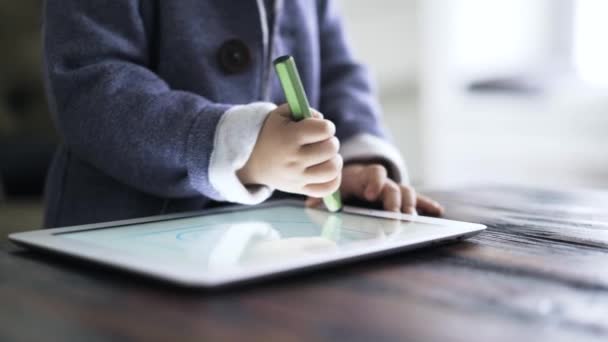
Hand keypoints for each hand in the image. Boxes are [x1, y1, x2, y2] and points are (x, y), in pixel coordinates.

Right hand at [238, 104, 341, 196]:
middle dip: (331, 141)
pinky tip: (326, 169)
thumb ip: (306, 111)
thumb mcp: (282, 114)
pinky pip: (328, 188)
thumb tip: (325, 125)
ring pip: (332, 170)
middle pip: (331, 148)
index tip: (319, 128)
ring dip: (334, 160)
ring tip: (325, 156)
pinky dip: (334, 179)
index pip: (325, 130)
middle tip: (321, 142)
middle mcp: (293, 160)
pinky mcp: (299, 189)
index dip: (327, 127)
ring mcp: (297, 177)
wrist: (252, 161)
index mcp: (289, 137)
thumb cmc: (273, 133)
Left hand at [306, 163, 443, 215]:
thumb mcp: (334, 187)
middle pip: (394, 187)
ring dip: (411, 205)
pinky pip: (418, 200)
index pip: (375, 174)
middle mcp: (383, 182)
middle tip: (396, 214)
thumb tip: (310, 204)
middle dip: (396, 201)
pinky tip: (437, 212)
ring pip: (407, 193)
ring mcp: (394, 189)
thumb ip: (323, 196)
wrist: (355, 177)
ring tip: (412, 217)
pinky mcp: (402, 199)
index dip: (375, 182)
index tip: (371, 194)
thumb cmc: (343, 184)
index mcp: (365, 177)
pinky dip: (427, 205)